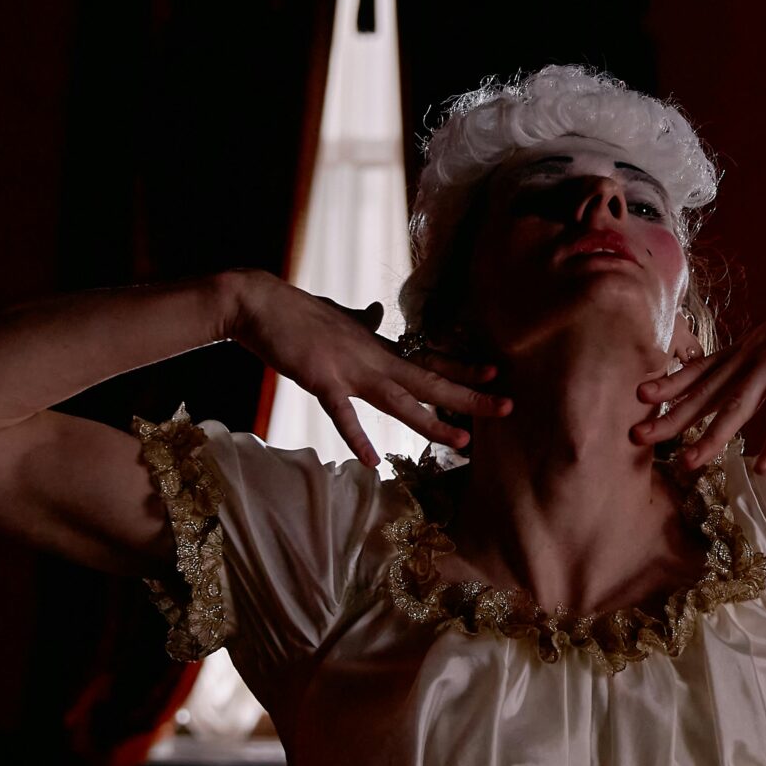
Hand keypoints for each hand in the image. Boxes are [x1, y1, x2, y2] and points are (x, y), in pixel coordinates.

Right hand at [222, 272, 511, 471]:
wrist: (259, 303)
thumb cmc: (296, 312)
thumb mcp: (338, 315)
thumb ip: (361, 318)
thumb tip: (376, 311)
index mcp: (377, 346)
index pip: (427, 359)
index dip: (462, 368)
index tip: (493, 374)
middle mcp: (373, 358)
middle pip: (428, 381)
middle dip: (468, 396)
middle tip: (506, 408)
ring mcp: (349, 370)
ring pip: (399, 399)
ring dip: (431, 420)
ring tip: (462, 438)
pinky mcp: (321, 380)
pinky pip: (343, 414)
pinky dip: (358, 437)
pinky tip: (372, 462)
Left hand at [634, 269, 765, 473]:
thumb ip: (764, 369)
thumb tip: (745, 391)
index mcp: (749, 348)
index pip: (702, 369)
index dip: (671, 383)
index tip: (639, 396)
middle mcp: (756, 352)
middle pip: (707, 391)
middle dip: (671, 415)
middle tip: (637, 436)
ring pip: (738, 403)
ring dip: (712, 435)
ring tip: (690, 462)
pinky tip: (763, 465)